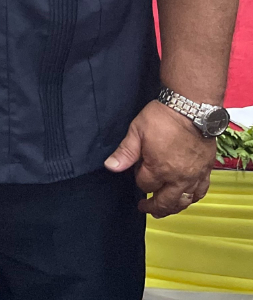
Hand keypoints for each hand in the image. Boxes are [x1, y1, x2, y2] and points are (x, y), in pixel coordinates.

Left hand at [105, 100, 215, 217]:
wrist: (192, 108)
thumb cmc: (162, 118)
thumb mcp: (137, 131)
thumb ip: (125, 152)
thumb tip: (110, 167)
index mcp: (158, 169)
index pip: (145, 184)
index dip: (138, 180)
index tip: (137, 172)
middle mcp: (178, 177)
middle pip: (165, 201)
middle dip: (153, 206)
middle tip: (145, 207)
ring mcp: (194, 175)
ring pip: (184, 201)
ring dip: (173, 208)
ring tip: (164, 210)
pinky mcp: (207, 170)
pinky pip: (201, 191)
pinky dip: (193, 198)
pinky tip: (187, 198)